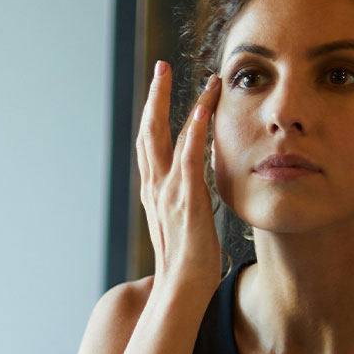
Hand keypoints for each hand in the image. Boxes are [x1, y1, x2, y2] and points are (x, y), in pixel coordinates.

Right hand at [136, 61, 222, 296]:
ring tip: (189, 76)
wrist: (182, 287)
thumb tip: (196, 195)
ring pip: (166, 136)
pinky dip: (194, 128)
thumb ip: (186, 204)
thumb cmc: (188, 264)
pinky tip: (204, 106)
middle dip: (155, 96)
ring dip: (177, 102)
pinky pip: (189, 156)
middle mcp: (156, 186)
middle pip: (149, 131)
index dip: (153, 114)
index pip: (150, 144)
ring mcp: (168, 190)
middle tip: (162, 66)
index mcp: (155, 191)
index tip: (160, 89)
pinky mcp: (187, 197)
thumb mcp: (184, 226)